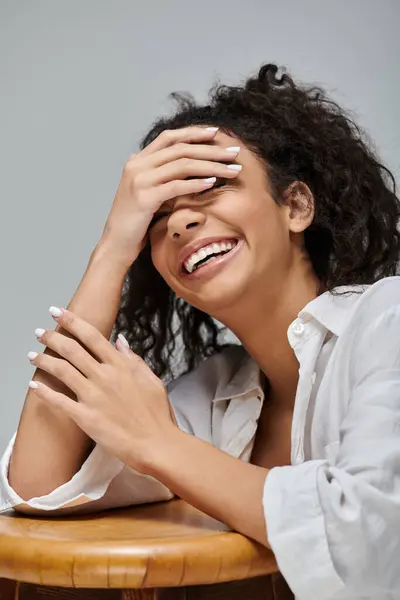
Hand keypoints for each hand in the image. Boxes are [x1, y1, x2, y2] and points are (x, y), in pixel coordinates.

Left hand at [27, 307, 177, 473]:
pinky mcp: (85, 417)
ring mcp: (93, 396)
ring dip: (44, 359)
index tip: (57, 312)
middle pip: (72, 349)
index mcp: (121, 365)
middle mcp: (104, 376)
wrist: (156, 443)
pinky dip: (44, 392)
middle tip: (39, 331)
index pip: (91, 336)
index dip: (71, 321)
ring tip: (32, 354)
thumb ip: (134, 359)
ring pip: (62, 370)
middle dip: (52, 337)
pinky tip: (33, 385)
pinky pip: (59, 401)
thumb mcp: (151, 379)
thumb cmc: (157, 414)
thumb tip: (120, 340)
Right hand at [100, 125, 240, 266]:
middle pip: (180, 149)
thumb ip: (165, 179)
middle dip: (210, 149)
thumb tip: (193, 171)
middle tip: (234, 153)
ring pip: (181, 164)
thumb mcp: (151, 194)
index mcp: (137, 161)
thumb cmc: (136, 222)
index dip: (193, 133)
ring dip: (211, 166)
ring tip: (231, 170)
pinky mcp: (144, 198)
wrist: (116, 244)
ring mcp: (139, 180)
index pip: (168, 138)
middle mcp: (137, 165)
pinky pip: (175, 186)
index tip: (216, 133)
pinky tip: (212, 184)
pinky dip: (196, 183)